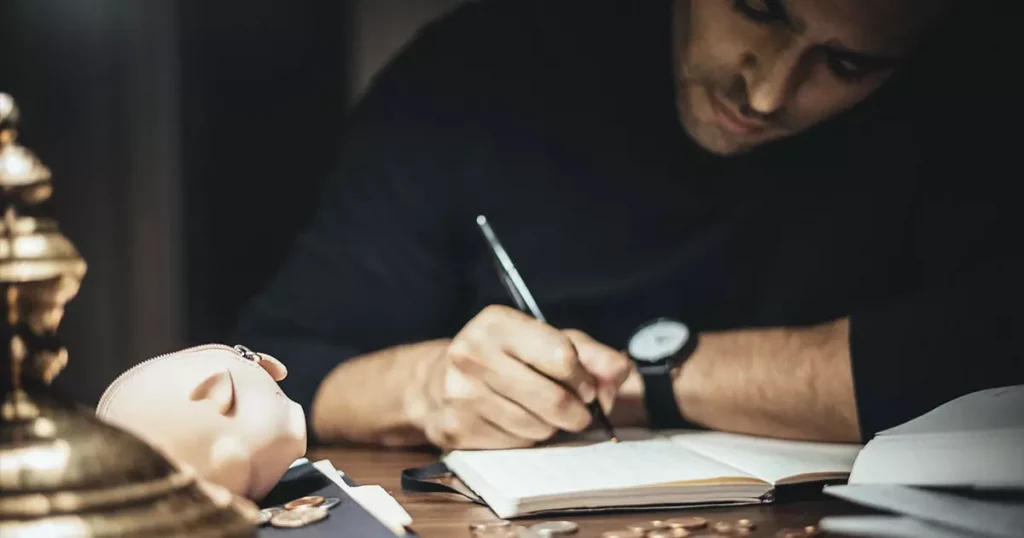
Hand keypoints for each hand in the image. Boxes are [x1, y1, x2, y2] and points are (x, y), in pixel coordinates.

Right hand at [413, 305, 631, 449]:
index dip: (583, 378)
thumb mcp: (547, 341)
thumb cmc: (504, 358)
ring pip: (537, 427)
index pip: (562, 356)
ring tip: (540, 412)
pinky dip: (526, 439)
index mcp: (497, 323)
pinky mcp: (456, 428)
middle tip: (576, 410)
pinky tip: (515, 423)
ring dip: (550, 427)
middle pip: (553, 399)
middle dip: (575, 412)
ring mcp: (461, 394)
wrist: (436, 381)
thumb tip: (621, 371)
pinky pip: (515, 445)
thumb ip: (591, 354)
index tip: (585, 386)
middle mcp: (472, 354)